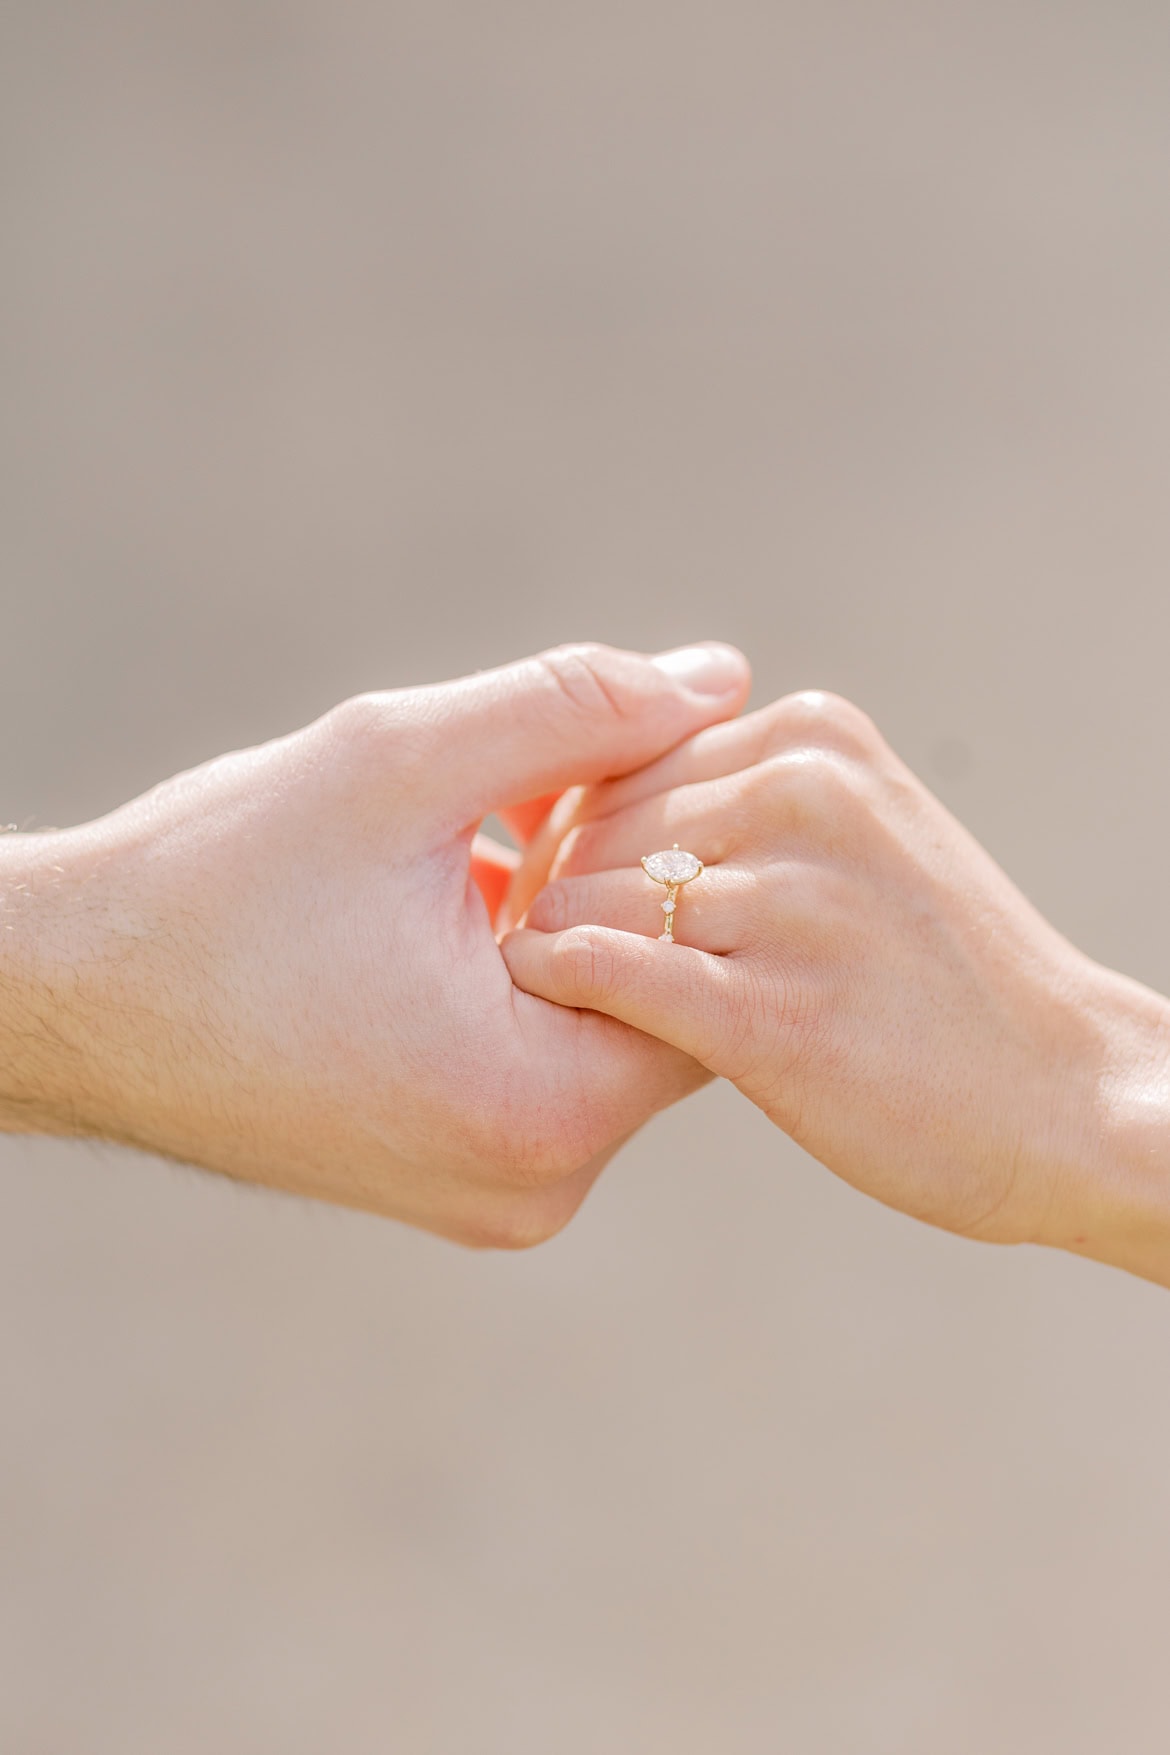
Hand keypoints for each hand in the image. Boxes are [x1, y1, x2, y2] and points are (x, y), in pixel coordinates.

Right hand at [0, 642, 749, 1245]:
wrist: (67, 1001)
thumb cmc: (210, 887)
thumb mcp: (399, 766)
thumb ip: (576, 711)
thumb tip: (720, 676)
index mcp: (538, 1109)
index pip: (711, 964)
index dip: (681, 847)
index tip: (616, 771)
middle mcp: (534, 1185)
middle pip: (669, 1002)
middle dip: (631, 882)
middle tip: (563, 790)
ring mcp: (496, 1194)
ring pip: (608, 1025)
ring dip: (578, 920)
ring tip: (500, 838)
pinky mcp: (456, 1177)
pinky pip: (549, 1059)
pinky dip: (532, 971)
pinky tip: (468, 897)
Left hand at [503, 692, 1169, 1282]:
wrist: (1065, 1099)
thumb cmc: (939, 977)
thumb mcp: (857, 832)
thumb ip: (742, 796)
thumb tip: (591, 793)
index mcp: (814, 738)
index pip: (622, 763)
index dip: (579, 836)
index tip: (582, 899)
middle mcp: (802, 797)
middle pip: (595, 829)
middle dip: (562, 894)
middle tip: (567, 960)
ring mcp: (791, 904)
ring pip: (586, 901)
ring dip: (556, 952)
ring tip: (574, 1002)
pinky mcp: (773, 1013)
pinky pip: (607, 975)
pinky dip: (562, 988)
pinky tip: (559, 1012)